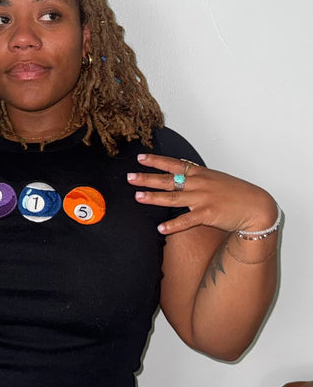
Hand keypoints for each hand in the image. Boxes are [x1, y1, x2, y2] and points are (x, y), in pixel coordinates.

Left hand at [128, 153, 277, 234]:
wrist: (256, 206)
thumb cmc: (236, 193)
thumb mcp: (216, 179)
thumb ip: (198, 178)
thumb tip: (182, 177)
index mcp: (200, 173)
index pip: (173, 164)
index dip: (156, 161)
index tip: (140, 158)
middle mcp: (198, 184)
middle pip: (168, 180)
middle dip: (147, 178)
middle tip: (130, 177)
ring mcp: (202, 199)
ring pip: (172, 198)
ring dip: (153, 198)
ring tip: (138, 197)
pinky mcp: (207, 215)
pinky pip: (186, 220)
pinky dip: (172, 225)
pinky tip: (161, 228)